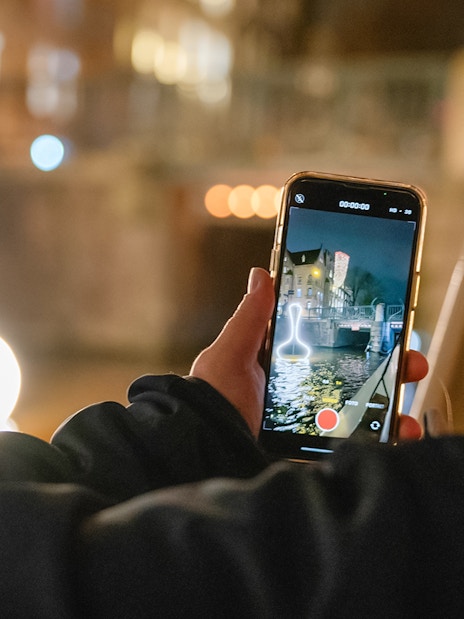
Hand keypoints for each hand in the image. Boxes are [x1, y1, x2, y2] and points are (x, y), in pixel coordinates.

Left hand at [190, 268, 428, 439]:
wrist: (203, 445)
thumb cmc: (212, 397)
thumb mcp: (230, 352)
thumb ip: (250, 317)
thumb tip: (262, 274)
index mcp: (281, 365)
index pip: (329, 347)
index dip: (360, 341)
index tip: (388, 335)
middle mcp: (297, 392)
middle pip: (351, 379)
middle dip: (386, 372)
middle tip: (411, 365)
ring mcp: (304, 421)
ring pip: (356, 413)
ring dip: (388, 410)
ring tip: (407, 413)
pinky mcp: (307, 447)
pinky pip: (345, 444)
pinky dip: (374, 443)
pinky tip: (396, 439)